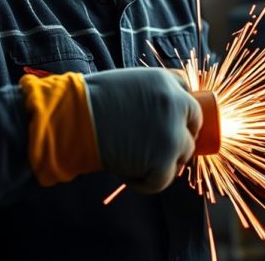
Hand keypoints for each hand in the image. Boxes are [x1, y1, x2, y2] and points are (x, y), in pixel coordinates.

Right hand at [85, 67, 202, 192]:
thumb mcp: (127, 83)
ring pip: (184, 152)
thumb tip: (159, 116)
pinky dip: (147, 183)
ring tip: (133, 160)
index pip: (188, 96)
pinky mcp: (164, 159)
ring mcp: (173, 132)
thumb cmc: (88, 101)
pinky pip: (164, 178)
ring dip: (164, 160)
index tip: (171, 123)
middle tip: (157, 147)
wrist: (71, 119)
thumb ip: (149, 95)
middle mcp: (176, 103)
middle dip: (181, 136)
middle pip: (194, 123)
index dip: (181, 112)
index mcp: (166, 81)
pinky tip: (128, 175)